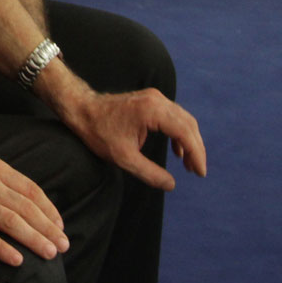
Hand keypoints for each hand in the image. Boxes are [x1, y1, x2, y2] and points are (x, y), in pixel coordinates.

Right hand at [0, 146, 69, 267]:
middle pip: (26, 208)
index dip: (49, 210)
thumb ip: (2, 180)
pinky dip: (3, 249)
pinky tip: (17, 260)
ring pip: (11, 222)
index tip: (60, 226)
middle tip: (63, 246)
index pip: (31, 191)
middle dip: (48, 229)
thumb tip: (29, 202)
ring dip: (34, 239)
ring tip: (49, 253)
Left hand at [67, 88, 207, 189]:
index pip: (185, 132)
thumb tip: (171, 185)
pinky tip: (177, 151)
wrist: (81, 109)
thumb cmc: (98, 132)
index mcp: (152, 111)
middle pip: (188, 124)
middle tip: (197, 171)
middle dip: (196, 149)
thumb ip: (149, 173)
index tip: (200, 173)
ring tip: (189, 165)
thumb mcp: (123, 158)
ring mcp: (154, 98)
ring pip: (182, 119)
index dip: (196, 153)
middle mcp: (157, 100)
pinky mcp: (150, 100)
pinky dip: (179, 133)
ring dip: (189, 141)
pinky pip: (173, 116)